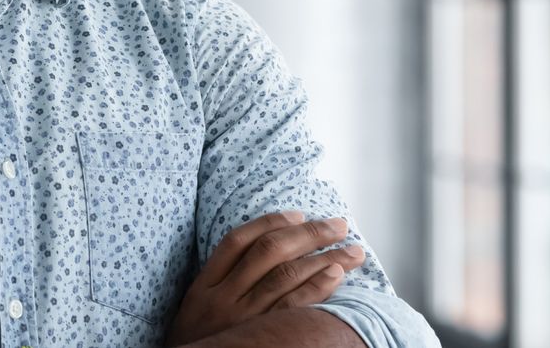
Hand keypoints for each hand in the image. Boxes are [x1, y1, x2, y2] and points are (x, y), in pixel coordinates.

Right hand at [165, 210, 364, 346]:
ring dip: (324, 258)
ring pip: (286, 275)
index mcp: (205, 286)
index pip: (237, 241)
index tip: (299, 214)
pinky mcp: (262, 337)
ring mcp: (244, 319)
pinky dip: (317, 286)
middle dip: (308, 234)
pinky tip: (336, 274)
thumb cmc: (202, 342)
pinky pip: (293, 307)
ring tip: (351, 250)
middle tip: (337, 226)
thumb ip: (222, 282)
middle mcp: (224, 298)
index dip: (270, 222)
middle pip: (268, 251)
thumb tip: (266, 253)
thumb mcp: (198, 307)